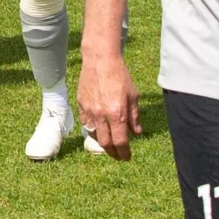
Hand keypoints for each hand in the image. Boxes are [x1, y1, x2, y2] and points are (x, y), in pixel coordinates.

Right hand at [77, 47, 140, 161]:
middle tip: (118, 155)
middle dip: (113, 153)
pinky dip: (93, 128)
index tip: (127, 157)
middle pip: (105, 143)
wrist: (100, 60)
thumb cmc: (120, 75)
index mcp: (117, 113)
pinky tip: (99, 127)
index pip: (120, 141)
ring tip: (109, 143)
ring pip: (94, 134)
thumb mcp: (133, 95)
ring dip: (102, 142)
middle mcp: (101, 115)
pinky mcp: (81, 105)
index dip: (124, 153)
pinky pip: (86, 122)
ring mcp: (89, 111)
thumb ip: (134, 117)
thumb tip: (137, 133)